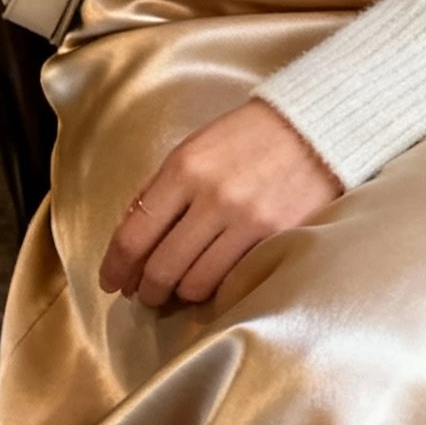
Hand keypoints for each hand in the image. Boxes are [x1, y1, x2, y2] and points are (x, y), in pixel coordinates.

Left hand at [99, 100, 342, 307]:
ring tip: (179, 289)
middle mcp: (213, 197)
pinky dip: (216, 288)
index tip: (111, 282)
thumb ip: (158, 189)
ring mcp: (247, 221)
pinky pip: (233, 280)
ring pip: (195, 282)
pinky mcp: (277, 237)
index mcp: (184, 169)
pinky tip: (211, 282)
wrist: (315, 130)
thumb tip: (128, 234)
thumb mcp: (193, 149)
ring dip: (180, 293)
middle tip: (144, 294)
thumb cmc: (248, 138)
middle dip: (146, 289)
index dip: (116, 266)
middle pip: (161, 266)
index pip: (135, 233)